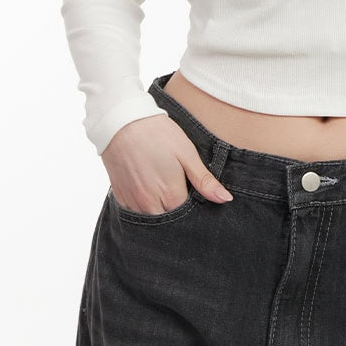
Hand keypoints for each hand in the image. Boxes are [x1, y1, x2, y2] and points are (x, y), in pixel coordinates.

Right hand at [101, 113, 233, 212]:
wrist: (122, 122)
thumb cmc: (158, 135)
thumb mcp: (186, 153)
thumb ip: (204, 180)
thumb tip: (225, 199)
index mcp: (171, 195)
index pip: (188, 216)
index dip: (194, 208)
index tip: (194, 195)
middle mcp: (150, 205)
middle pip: (169, 222)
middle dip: (177, 214)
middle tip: (180, 193)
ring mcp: (133, 203)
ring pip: (151, 220)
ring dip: (160, 213)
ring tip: (164, 193)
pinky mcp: (120, 198)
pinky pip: (134, 215)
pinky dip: (143, 209)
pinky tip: (148, 193)